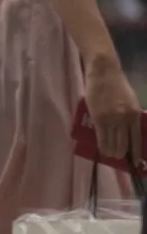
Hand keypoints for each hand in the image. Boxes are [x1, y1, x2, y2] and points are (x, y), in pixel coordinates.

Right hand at [85, 55, 142, 169]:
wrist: (104, 72)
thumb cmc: (117, 85)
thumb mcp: (130, 100)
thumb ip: (130, 115)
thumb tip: (128, 130)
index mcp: (135, 113)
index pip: (137, 138)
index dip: (136, 151)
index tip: (136, 161)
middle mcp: (124, 118)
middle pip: (124, 143)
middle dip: (122, 153)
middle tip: (119, 158)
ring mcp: (111, 119)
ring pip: (112, 142)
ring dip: (111, 151)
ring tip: (110, 156)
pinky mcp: (98, 118)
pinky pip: (101, 137)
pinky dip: (102, 145)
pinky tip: (102, 150)